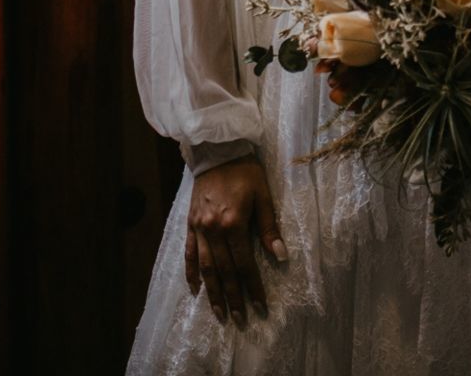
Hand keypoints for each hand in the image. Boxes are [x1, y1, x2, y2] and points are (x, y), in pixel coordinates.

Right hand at [184, 156, 286, 327]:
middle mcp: (213, 229)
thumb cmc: (245, 171)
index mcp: (234, 223)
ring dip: (213, 292)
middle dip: (233, 297)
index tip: (260, 308)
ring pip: (206, 268)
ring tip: (220, 313)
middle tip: (241, 319)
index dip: (253, 288)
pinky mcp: (190, 223)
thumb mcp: (263, 196)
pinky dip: (192, 273)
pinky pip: (189, 253)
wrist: (217, 150)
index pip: (245, 265)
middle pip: (224, 271)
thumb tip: (281, 256)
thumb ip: (269, 228)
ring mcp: (199, 227)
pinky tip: (195, 289)